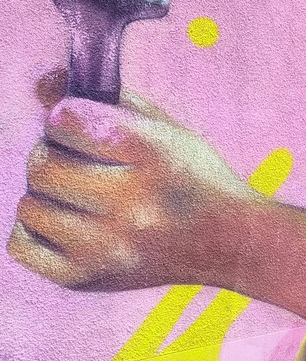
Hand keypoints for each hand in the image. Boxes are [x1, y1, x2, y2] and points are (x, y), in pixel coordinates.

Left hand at [7, 72, 252, 290]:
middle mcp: (129, 204)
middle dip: (52, 152)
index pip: (66, 121)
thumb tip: (44, 81)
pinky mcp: (86, 278)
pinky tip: (67, 221)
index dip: (65, 115)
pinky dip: (36, 227)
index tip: (80, 123)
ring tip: (77, 193)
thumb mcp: (162, 127)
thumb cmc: (192, 176)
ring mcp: (106, 248)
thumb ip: (104, 99)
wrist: (229, 242)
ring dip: (46, 192)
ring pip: (29, 203)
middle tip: (77, 159)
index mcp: (151, 155)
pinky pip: (22, 244)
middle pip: (42, 164)